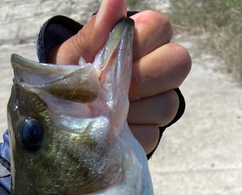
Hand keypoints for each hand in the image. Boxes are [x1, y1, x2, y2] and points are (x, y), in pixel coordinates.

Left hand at [48, 0, 190, 154]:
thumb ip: (97, 31)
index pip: (162, 28)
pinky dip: (128, 133)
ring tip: (105, 110)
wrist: (64, 111)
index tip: (114, 53)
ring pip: (167, 104)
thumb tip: (114, 0)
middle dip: (142, 77)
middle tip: (113, 86)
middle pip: (178, 64)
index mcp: (145, 40)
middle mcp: (160, 70)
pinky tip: (109, 128)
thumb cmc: (74, 74)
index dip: (140, 41)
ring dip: (133, 109)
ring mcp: (159, 103)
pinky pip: (152, 134)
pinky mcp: (151, 133)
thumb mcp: (77, 53)